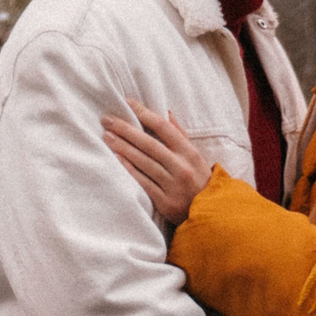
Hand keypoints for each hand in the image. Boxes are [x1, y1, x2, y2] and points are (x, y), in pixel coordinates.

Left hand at [103, 100, 215, 224]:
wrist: (208, 213)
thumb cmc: (198, 180)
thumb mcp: (194, 157)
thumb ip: (179, 135)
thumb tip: (165, 112)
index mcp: (189, 152)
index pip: (164, 127)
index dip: (144, 113)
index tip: (127, 103)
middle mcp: (181, 166)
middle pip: (149, 143)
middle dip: (126, 129)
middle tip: (107, 119)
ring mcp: (173, 185)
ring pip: (144, 162)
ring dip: (123, 147)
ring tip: (107, 136)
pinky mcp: (165, 201)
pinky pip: (143, 182)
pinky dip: (130, 169)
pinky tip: (117, 159)